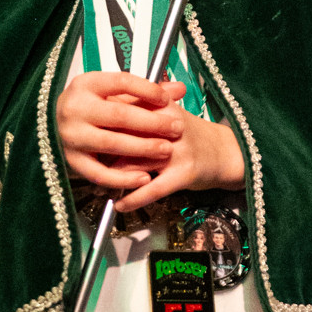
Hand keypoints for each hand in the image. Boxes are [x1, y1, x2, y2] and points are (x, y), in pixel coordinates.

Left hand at [56, 70, 243, 212]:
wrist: (226, 152)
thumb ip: (137, 113)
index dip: (103, 124)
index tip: (85, 132)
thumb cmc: (189, 136)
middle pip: (127, 137)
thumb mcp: (166, 116)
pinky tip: (120, 205)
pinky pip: (153, 188)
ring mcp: (177, 150)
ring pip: (137, 163)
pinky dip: (134, 198)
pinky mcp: (184, 173)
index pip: (125, 111)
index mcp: (162, 107)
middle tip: (86, 160)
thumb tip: (99, 118)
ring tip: (99, 185)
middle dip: (104, 151)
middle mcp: (169, 126)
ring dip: (115, 177)